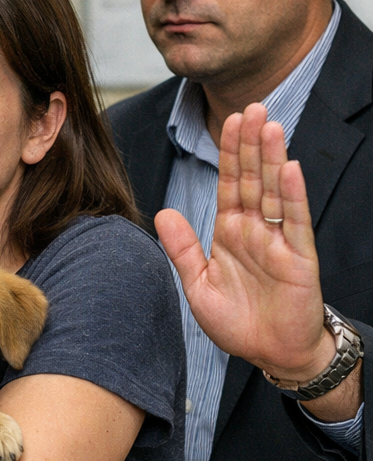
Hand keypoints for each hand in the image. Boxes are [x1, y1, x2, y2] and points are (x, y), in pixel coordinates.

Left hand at [155, 103, 331, 381]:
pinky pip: (295, 223)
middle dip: (251, 144)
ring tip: (271, 125)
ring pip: (274, 191)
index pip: (228, 183)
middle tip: (252, 107)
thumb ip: (182, 248)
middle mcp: (255, 229)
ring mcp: (278, 241)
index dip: (228, 153)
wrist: (270, 354)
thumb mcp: (197, 283)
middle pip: (252, 178)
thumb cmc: (237, 320)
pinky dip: (292, 196)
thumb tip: (162, 212)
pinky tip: (289, 169)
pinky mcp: (298, 259)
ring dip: (273, 158)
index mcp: (230, 231)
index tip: (228, 120)